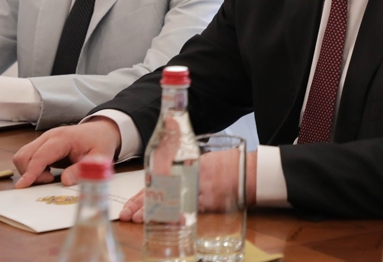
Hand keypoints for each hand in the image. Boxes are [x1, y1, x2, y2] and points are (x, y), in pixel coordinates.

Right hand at [13, 118, 121, 188]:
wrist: (100, 131)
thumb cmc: (100, 144)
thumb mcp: (99, 158)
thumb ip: (83, 169)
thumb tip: (65, 181)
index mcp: (63, 138)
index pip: (40, 155)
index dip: (31, 172)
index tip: (22, 186)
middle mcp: (49, 136)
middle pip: (24, 155)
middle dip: (29, 173)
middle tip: (50, 180)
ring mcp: (44, 139)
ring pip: (22, 156)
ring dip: (29, 171)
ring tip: (49, 176)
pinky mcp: (42, 145)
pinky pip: (27, 157)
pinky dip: (31, 168)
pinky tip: (48, 172)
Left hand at [119, 149, 258, 222]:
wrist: (254, 171)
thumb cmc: (232, 163)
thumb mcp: (208, 158)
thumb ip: (190, 165)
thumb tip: (173, 171)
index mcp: (190, 163)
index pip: (160, 178)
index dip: (145, 191)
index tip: (132, 201)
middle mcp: (191, 176)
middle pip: (162, 191)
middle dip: (143, 204)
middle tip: (128, 214)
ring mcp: (200, 190)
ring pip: (171, 202)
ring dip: (154, 213)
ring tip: (138, 219)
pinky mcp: (209, 202)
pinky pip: (187, 211)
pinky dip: (174, 218)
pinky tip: (163, 224)